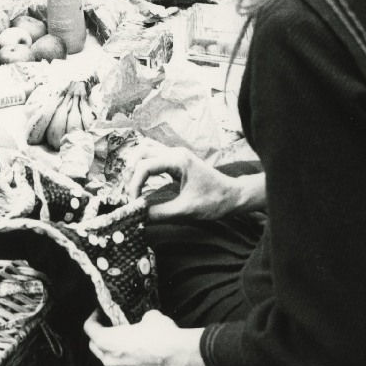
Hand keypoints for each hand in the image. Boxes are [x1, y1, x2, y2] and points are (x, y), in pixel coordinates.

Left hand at [82, 309, 209, 365]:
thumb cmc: (161, 334)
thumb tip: (142, 322)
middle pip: (95, 347)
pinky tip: (139, 354)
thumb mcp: (148, 316)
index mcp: (107, 341)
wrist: (179, 356)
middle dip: (99, 337)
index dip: (93, 319)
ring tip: (124, 341)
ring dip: (113, 351)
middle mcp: (110, 359)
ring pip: (110, 360)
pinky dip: (128, 361)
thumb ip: (138, 320)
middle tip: (108, 327)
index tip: (99, 314)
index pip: (89, 329)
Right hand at [126, 148, 248, 221]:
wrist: (234, 196)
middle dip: (132, 173)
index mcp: (178, 160)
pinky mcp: (177, 159)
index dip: (134, 185)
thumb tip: (138, 216)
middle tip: (131, 194)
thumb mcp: (185, 211)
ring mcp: (176, 153)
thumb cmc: (214, 202)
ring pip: (146, 149)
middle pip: (141, 152)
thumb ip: (160, 213)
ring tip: (134, 186)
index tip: (133, 203)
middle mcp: (175, 152)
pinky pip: (153, 154)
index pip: (144, 166)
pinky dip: (143, 164)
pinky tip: (142, 179)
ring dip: (136, 165)